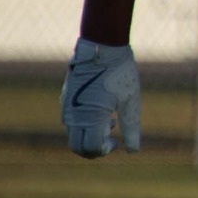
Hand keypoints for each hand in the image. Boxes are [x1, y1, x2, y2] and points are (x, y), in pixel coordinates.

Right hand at [61, 37, 141, 157]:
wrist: (101, 47)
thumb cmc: (120, 73)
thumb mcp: (130, 101)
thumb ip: (131, 127)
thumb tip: (133, 150)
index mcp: (91, 117)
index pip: (91, 148)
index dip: (104, 150)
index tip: (116, 141)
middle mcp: (74, 115)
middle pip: (77, 147)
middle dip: (94, 149)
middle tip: (111, 138)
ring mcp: (67, 106)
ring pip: (72, 135)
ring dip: (89, 136)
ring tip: (110, 121)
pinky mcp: (65, 99)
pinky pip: (70, 121)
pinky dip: (83, 125)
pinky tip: (101, 112)